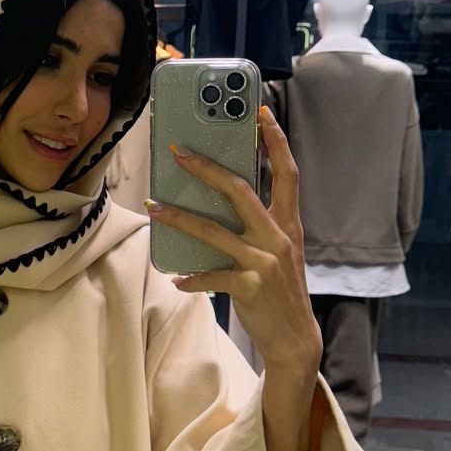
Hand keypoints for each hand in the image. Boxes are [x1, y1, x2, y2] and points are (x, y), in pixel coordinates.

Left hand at [147, 107, 320, 377]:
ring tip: (154, 207)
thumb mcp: (278, 252)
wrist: (296, 338)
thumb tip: (220, 203)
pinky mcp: (249, 287)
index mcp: (288, 223)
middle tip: (179, 152)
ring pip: (214, 232)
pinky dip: (191, 278)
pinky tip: (176, 278)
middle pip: (241, 190)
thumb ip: (259, 227)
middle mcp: (278, 237)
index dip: (275, 141)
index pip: (286, 172)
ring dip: (180, 218)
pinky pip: (211, 276)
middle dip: (208, 169)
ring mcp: (264, 262)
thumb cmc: (280, 290)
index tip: (260, 112)